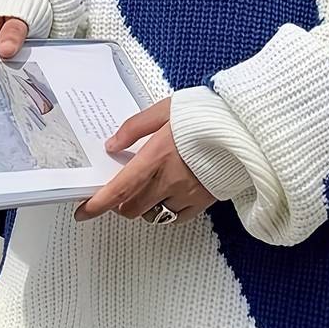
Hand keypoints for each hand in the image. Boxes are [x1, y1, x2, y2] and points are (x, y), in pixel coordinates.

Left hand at [74, 98, 215, 224]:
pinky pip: (177, 218)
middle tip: (120, 191)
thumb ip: (134, 128)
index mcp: (157, 156)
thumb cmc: (207, 114)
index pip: (120, 188)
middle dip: (120, 203)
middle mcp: (171, 180)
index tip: (83, 212)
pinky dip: (166, 211)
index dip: (97, 204)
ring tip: (147, 190)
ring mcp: (188, 193)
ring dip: (143, 207)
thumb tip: (111, 145)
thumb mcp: (165, 110)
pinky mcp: (204, 201)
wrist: (245, 127)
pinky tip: (168, 196)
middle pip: (132, 207)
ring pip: (154, 215)